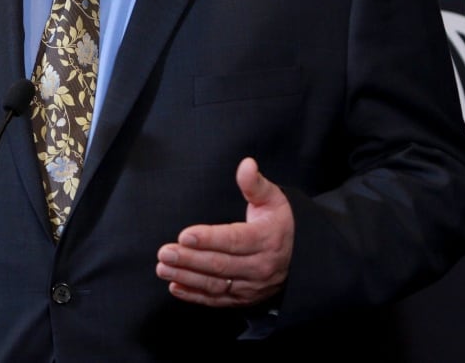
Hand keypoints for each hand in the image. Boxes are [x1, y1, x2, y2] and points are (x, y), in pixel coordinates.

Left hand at [155, 157, 293, 306]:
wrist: (302, 257)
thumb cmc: (280, 222)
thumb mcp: (273, 199)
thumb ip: (255, 183)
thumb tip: (246, 164)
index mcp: (266, 239)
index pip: (234, 240)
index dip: (209, 238)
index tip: (185, 235)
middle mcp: (260, 266)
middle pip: (221, 264)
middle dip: (189, 259)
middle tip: (164, 252)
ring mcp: (252, 286)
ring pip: (216, 284)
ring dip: (187, 277)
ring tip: (163, 268)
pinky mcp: (244, 299)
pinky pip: (218, 300)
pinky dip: (195, 296)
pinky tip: (176, 286)